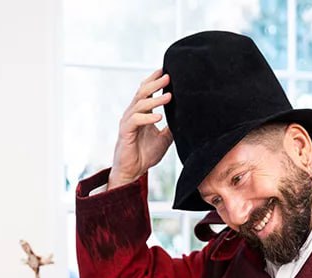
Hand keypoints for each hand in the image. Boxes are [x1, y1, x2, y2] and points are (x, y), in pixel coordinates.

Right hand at [109, 69, 173, 188]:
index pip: (146, 91)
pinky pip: (135, 120)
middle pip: (142, 92)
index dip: (154, 80)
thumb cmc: (145, 154)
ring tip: (169, 96)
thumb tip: (186, 118)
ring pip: (140, 104)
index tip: (167, 71)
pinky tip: (159, 117)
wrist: (133, 172)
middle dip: (155, 83)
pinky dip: (148, 118)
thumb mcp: (165, 139)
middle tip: (168, 76)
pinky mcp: (125, 132)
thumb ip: (172, 127)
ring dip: (155, 100)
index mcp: (141, 113)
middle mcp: (133, 114)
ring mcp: (128, 122)